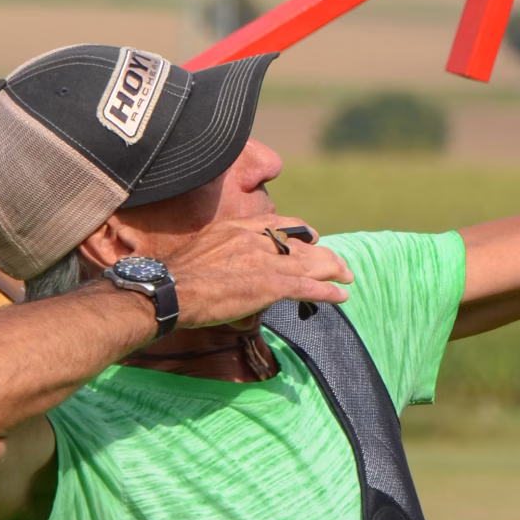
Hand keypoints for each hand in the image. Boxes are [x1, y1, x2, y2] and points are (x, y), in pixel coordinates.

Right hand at [159, 220, 353, 330]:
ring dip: (332, 270)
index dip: (300, 232)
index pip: (279, 223)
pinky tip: (341, 296)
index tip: (312, 237)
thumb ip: (225, 247)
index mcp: (238, 227)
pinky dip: (327, 291)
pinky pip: (306, 287)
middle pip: (299, 243)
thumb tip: (234, 261)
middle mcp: (255, 239)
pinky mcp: (269, 285)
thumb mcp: (203, 246)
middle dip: (323, 253)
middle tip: (339, 263)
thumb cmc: (178, 275)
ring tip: (348, 276)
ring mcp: (264, 261)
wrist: (172, 290)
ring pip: (308, 263)